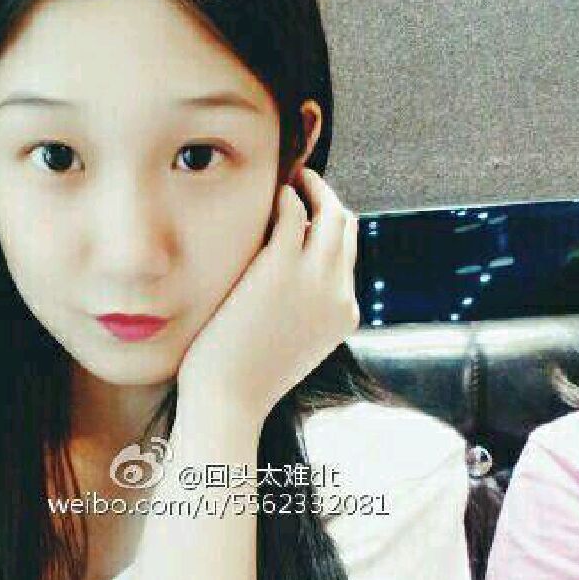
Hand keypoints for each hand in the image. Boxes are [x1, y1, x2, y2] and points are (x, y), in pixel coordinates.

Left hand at [176, 167, 359, 426]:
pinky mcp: (281, 265)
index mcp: (344, 315)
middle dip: (329, 201)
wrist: (228, 400)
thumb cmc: (245, 380)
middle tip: (304, 184)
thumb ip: (299, 318)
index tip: (311, 217)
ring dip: (313, 188)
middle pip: (347, 228)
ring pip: (330, 212)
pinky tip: (272, 193)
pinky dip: (288, 195)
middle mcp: (339, 293)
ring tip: (291, 178)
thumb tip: (286, 298)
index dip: (332, 231)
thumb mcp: (287, 349)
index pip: (350, 257)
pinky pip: (295, 211)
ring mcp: (314, 278)